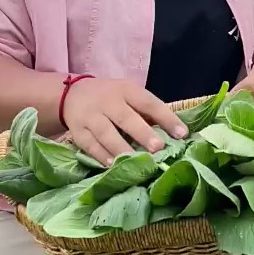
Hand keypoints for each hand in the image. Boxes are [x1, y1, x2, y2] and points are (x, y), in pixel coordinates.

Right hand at [62, 78, 187, 165]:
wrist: (71, 94)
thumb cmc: (110, 98)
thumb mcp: (128, 95)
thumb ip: (147, 112)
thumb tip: (173, 135)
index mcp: (126, 90)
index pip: (148, 102)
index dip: (166, 117)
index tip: (182, 133)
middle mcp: (108, 101)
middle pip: (126, 118)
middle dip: (142, 133)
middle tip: (158, 148)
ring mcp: (91, 116)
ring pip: (106, 133)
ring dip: (121, 148)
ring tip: (134, 160)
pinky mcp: (77, 131)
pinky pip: (89, 144)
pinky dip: (100, 155)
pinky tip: (111, 164)